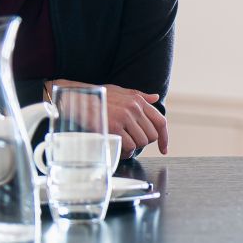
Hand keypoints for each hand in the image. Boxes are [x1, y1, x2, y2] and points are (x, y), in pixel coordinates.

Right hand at [49, 80, 168, 154]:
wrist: (77, 98)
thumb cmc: (98, 96)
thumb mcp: (120, 91)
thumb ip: (140, 95)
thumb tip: (156, 97)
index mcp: (138, 100)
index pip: (160, 121)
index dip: (165, 138)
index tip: (163, 149)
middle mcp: (134, 108)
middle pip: (151, 135)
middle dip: (143, 143)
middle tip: (130, 142)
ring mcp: (125, 118)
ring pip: (141, 142)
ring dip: (132, 148)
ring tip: (121, 144)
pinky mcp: (114, 127)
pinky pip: (129, 146)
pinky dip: (125, 151)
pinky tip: (117, 148)